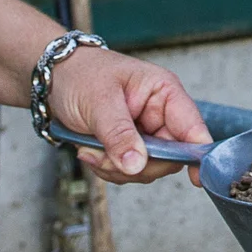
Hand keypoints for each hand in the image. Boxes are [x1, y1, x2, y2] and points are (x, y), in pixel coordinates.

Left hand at [45, 47, 211, 185]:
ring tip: (91, 148)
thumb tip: (137, 165)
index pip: (193, 129)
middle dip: (135, 164)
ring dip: (115, 167)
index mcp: (164, 93)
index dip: (197, 155)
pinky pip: (128, 172)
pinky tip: (90, 150)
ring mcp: (146, 133)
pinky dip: (107, 168)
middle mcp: (160, 114)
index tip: (195, 178)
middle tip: (105, 155)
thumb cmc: (80, 74)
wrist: (54, 79)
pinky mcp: (129, 147)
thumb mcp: (99, 102)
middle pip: (170, 158)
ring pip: (146, 169)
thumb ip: (119, 134)